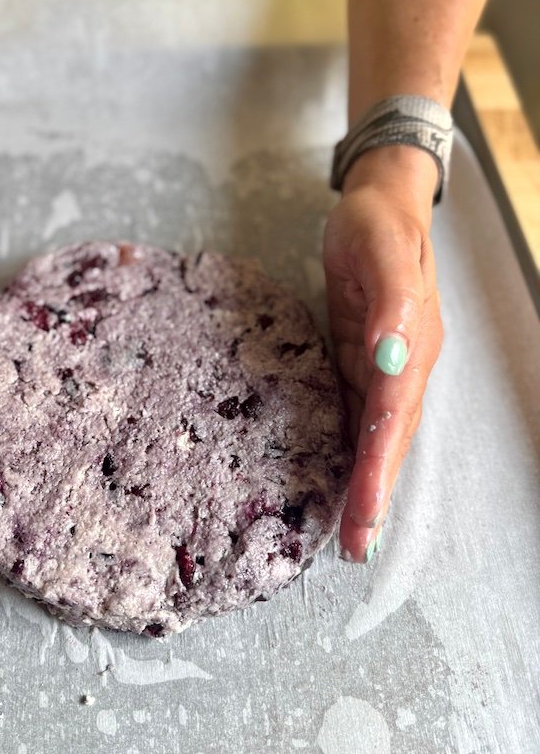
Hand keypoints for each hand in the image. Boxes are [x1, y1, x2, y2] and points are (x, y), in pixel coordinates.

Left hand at [323, 149, 442, 562]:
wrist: (380, 206)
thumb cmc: (377, 224)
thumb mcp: (382, 250)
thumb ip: (392, 305)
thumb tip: (393, 359)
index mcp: (412, 345)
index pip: (392, 417)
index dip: (378, 466)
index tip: (364, 510)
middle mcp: (404, 365)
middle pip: (390, 439)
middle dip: (375, 493)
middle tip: (356, 547)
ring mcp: (386, 366)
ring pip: (378, 436)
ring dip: (367, 483)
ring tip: (353, 534)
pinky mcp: (364, 362)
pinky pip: (360, 416)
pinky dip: (354, 453)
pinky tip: (341, 480)